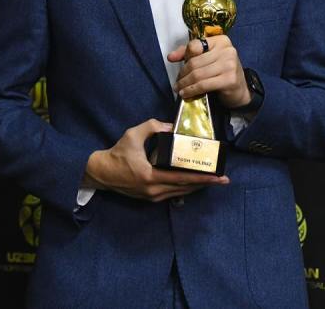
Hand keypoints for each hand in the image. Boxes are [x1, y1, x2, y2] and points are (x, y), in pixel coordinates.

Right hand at [83, 118, 228, 201]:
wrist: (101, 172)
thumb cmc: (117, 153)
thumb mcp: (133, 135)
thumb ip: (152, 126)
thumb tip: (170, 126)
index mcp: (150, 176)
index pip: (182, 178)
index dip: (202, 178)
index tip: (218, 177)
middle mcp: (154, 190)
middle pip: (186, 188)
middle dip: (206, 184)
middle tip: (223, 179)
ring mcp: (152, 197)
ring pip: (181, 193)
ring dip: (197, 187)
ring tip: (212, 180)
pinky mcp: (150, 198)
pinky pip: (173, 193)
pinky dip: (185, 188)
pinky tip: (194, 182)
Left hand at [169, 36, 250, 108]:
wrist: (240, 89)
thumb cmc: (222, 72)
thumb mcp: (208, 59)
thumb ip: (190, 54)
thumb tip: (171, 56)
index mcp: (221, 41)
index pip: (195, 45)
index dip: (183, 55)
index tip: (175, 63)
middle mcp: (227, 50)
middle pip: (195, 61)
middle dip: (182, 74)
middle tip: (177, 83)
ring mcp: (229, 64)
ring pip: (198, 74)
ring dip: (185, 84)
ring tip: (179, 89)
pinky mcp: (229, 79)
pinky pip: (204, 85)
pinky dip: (192, 90)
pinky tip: (186, 94)